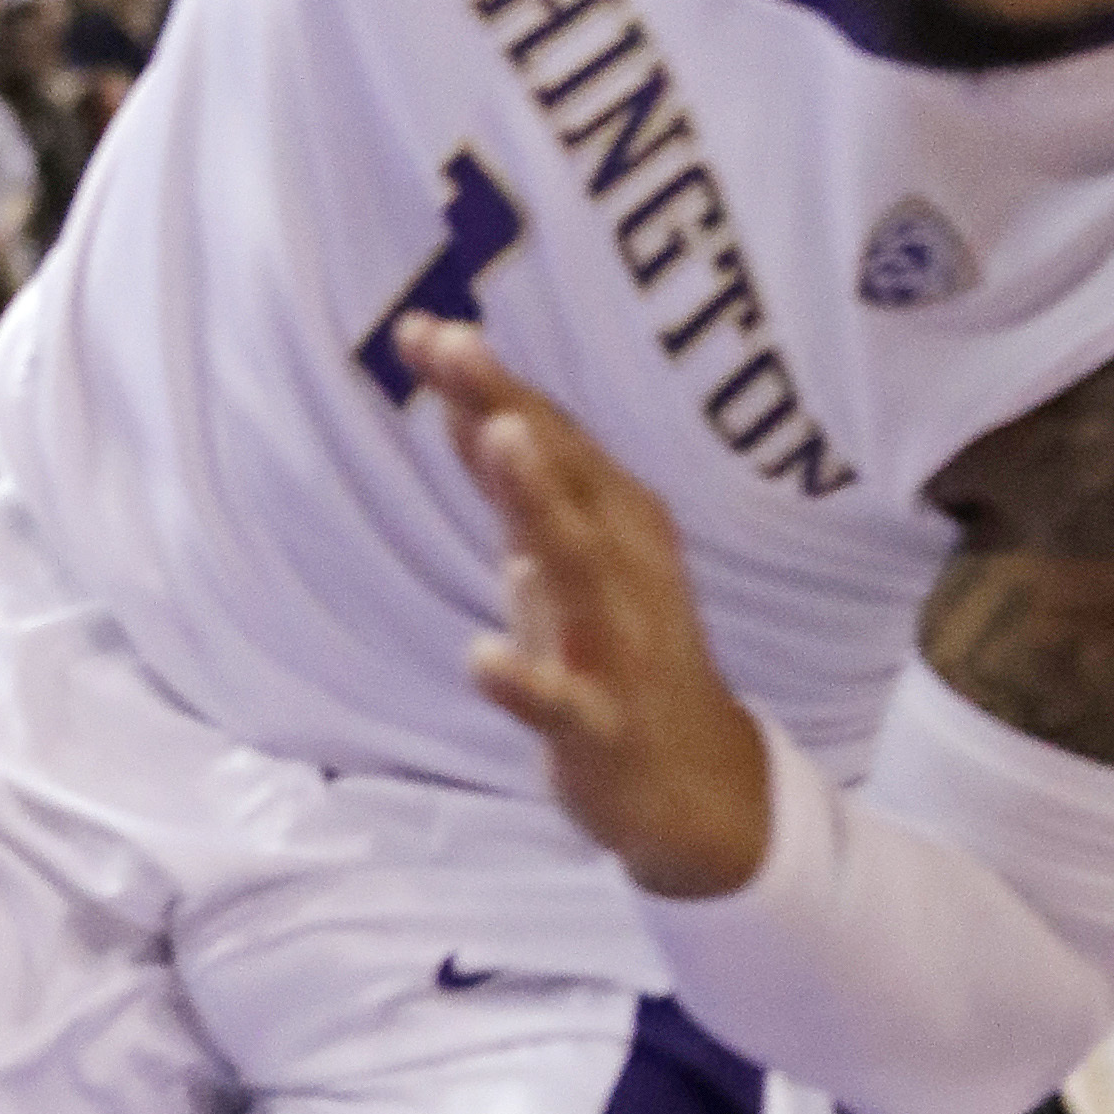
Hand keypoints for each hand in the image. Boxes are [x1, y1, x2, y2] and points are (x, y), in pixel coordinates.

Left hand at [399, 317, 771, 895]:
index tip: (420, 329)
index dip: (488, 380)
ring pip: (575, 564)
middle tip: (457, 343)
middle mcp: (624, 565)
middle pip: (563, 475)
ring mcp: (616, 645)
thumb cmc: (616, 646)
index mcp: (616, 518)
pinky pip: (561, 703)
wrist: (694, 783)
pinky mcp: (603, 726)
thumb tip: (464, 399)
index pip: (549, 432)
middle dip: (509, 407)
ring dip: (536, 499)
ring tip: (495, 440)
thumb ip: (515, 486)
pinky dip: (523, 681)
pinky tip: (480, 657)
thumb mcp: (560, 556)